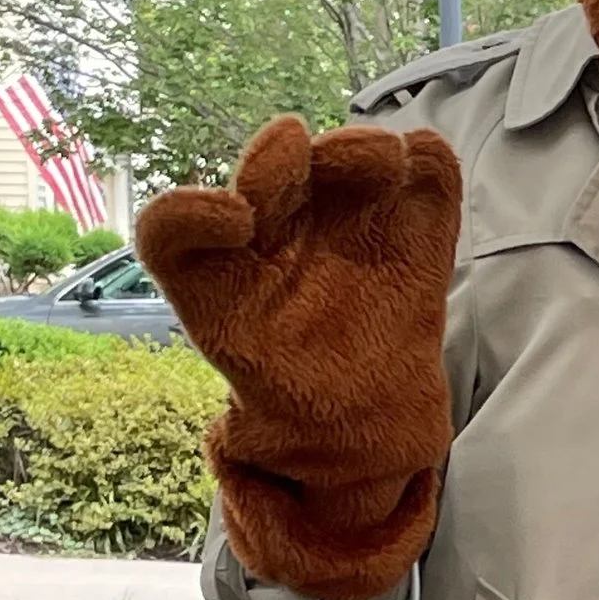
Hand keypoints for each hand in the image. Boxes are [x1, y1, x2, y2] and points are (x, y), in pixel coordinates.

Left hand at [138, 117, 459, 599]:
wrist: (372, 432)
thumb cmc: (302, 428)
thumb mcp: (258, 447)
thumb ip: (245, 446)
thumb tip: (237, 409)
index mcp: (224, 283)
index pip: (176, 234)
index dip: (191, 216)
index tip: (228, 222)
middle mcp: (279, 238)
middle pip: (272, 172)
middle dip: (279, 163)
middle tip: (291, 162)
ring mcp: (347, 228)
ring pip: (345, 160)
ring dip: (355, 151)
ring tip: (371, 163)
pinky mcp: (413, 232)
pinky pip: (422, 178)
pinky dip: (422, 162)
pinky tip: (417, 165)